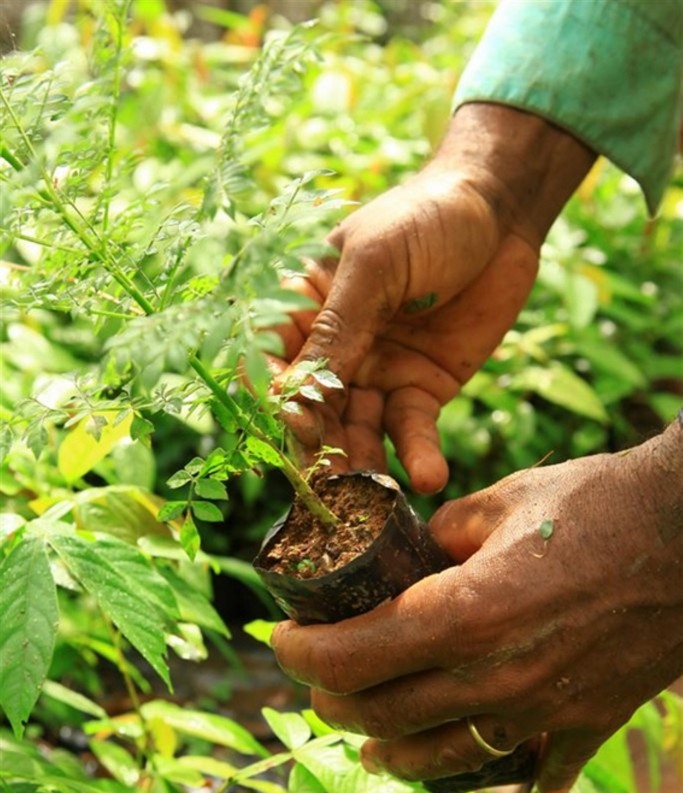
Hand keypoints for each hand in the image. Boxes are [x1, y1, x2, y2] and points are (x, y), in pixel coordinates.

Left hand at [272, 422, 682, 792]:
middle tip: (317, 681)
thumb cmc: (599, 501)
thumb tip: (411, 557)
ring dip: (392, 753)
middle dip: (334, 701)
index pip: (352, 656)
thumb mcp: (502, 501)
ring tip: (372, 744)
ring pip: (441, 758)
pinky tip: (480, 760)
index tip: (280, 640)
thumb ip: (442, 536)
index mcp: (467, 614)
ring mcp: (544, 711)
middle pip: (383, 716)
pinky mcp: (587, 723)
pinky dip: (495, 765)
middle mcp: (497, 678)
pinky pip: (529, 765)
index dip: (300, 655)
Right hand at [273, 104, 594, 492]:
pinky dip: (418, 457)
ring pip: (357, 432)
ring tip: (375, 493)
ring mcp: (376, 373)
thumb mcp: (376, 263)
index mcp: (303, 307)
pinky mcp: (422, 391)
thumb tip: (298, 392)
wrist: (504, 214)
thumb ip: (339, 325)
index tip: (293, 422)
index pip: (271, 363)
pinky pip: (412, 432)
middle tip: (331, 482)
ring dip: (363, 464)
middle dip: (319, 447)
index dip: (276, 398)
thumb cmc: (427, 216)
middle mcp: (333, 348)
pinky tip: (428, 477)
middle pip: (312, 410)